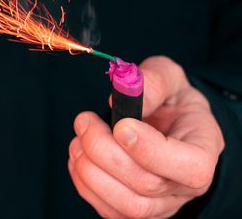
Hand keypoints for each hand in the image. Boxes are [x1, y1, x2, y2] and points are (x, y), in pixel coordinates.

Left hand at [68, 56, 224, 217]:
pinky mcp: (134, 211)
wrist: (164, 123)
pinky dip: (84, 183)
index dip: (149, 150)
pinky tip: (79, 155)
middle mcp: (185, 186)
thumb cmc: (168, 100)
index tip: (120, 124)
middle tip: (85, 121)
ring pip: (126, 204)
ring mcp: (161, 204)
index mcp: (203, 150)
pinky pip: (109, 210)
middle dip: (104, 151)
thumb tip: (118, 98)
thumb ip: (152, 80)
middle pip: (146, 184)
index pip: (189, 167)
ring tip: (79, 137)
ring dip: (89, 169)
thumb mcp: (168, 76)